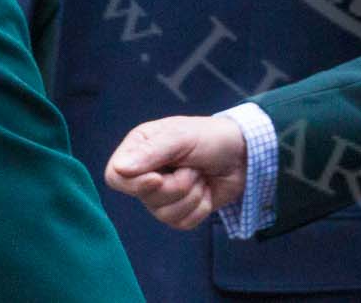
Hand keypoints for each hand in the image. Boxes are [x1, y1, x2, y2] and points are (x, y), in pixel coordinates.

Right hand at [104, 115, 247, 229]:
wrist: (244, 154)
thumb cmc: (211, 137)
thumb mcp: (182, 137)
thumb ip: (151, 152)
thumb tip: (120, 169)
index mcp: (139, 149)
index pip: (115, 176)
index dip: (135, 184)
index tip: (158, 178)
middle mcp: (146, 174)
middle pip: (144, 198)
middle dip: (177, 185)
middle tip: (193, 167)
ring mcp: (162, 196)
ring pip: (164, 214)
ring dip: (192, 194)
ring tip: (200, 175)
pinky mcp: (179, 212)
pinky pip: (182, 223)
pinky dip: (200, 207)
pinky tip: (206, 189)